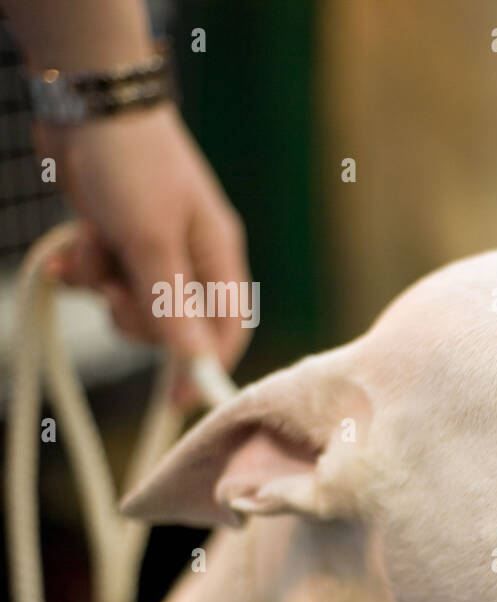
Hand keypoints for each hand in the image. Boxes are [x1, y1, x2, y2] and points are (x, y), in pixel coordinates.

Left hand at [35, 103, 250, 405]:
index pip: (226, 331)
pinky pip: (103, 278)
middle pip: (171, 326)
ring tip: (89, 250)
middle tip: (114, 292)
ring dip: (101, 287)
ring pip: (129, 303)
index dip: (203, 367)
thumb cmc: (133, 165)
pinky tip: (70, 244)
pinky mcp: (120, 240)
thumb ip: (171, 304)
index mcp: (218, 259)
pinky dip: (83, 267)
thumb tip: (193, 362)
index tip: (175, 402)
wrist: (89, 104)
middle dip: (135, 317)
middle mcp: (192, 259)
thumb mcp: (151, 240)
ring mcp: (154, 250)